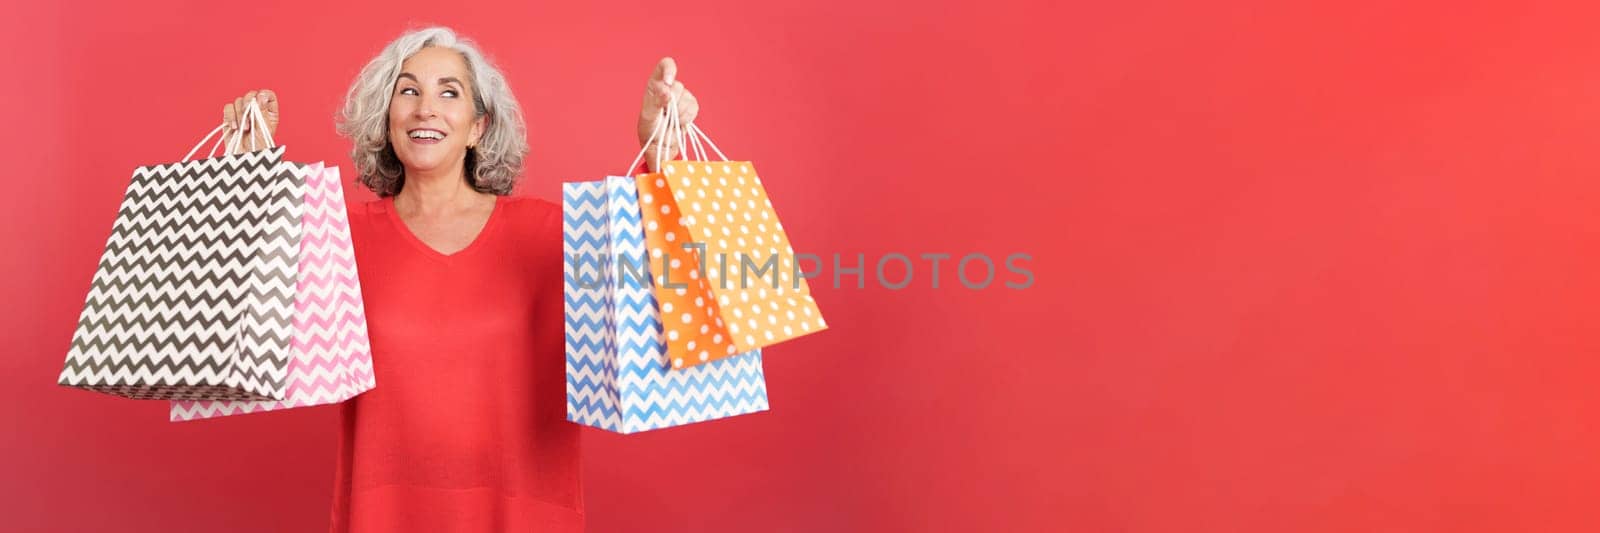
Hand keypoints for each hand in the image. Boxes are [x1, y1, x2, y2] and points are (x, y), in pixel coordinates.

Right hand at [221, 89, 279, 154]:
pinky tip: (235, 128)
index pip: (267, 95)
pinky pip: (228, 108)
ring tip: (244, 129)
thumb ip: (262, 111)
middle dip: (248, 104)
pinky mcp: (230, 118)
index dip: (263, 95)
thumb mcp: (264, 129)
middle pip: (251, 95)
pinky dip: (230, 116)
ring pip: (238, 101)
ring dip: (240, 114)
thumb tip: (261, 95)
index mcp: (268, 112)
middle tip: (249, 118)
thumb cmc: (259, 147)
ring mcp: (242, 113)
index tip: (260, 102)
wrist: (245, 158)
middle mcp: (256, 110)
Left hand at [637, 57, 699, 172]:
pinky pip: (694, 107)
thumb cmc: (649, 129)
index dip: (669, 70)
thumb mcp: (649, 116)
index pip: (664, 66)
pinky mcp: (690, 106)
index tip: (668, 83)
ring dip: (679, 112)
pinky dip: (687, 117)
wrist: (660, 144)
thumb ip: (657, 102)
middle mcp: (669, 87)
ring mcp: (681, 96)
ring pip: (687, 97)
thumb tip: (667, 91)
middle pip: (678, 86)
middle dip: (673, 103)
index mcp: (655, 84)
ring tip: (671, 120)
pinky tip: (679, 122)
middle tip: (665, 114)